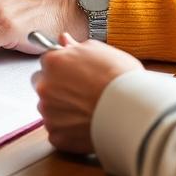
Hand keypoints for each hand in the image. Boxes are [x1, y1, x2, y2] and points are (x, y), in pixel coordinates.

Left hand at [32, 33, 141, 153]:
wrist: (132, 111)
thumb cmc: (119, 79)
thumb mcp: (99, 51)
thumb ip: (75, 46)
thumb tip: (63, 40)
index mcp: (52, 62)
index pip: (47, 61)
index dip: (62, 67)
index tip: (74, 73)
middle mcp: (44, 87)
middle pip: (43, 84)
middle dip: (56, 87)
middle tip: (81, 92)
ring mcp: (48, 113)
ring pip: (49, 109)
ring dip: (61, 108)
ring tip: (87, 109)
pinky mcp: (56, 136)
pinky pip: (57, 131)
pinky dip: (68, 130)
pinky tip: (86, 125)